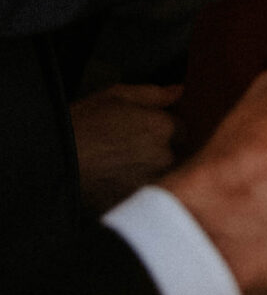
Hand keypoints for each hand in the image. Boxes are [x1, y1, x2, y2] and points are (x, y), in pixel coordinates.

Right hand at [71, 83, 179, 210]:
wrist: (56, 160)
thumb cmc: (84, 123)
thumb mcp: (117, 96)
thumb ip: (153, 94)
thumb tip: (178, 91)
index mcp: (162, 127)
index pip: (182, 129)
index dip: (167, 129)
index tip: (149, 132)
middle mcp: (162, 156)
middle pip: (176, 154)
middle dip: (163, 152)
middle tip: (135, 150)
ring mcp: (149, 182)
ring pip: (164, 176)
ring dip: (153, 173)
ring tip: (126, 168)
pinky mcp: (134, 203)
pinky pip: (146, 195)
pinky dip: (139, 190)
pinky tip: (120, 182)